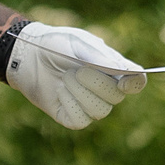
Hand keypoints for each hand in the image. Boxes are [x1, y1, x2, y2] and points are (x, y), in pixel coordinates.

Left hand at [7, 23, 147, 128]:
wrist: (27, 56)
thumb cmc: (56, 45)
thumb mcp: (77, 43)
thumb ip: (99, 57)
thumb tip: (123, 72)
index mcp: (113, 69)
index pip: (136, 82)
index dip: (135, 83)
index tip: (124, 80)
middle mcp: (106, 90)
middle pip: (117, 97)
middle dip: (96, 83)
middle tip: (76, 70)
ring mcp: (90, 105)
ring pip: (100, 111)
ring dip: (80, 93)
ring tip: (65, 78)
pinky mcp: (73, 117)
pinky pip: (81, 120)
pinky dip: (69, 104)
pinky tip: (59, 92)